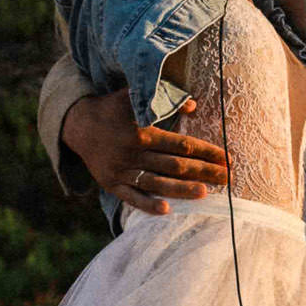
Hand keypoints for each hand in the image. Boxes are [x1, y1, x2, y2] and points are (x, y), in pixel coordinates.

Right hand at [60, 88, 228, 215]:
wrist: (77, 124)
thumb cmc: (112, 107)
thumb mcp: (134, 95)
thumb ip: (165, 98)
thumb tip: (193, 105)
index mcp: (143, 131)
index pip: (182, 144)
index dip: (206, 151)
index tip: (226, 157)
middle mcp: (133, 152)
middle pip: (174, 165)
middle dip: (203, 171)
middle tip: (228, 178)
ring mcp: (122, 170)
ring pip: (157, 183)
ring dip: (182, 189)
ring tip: (204, 193)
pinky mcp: (111, 184)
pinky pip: (131, 197)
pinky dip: (147, 204)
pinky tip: (166, 210)